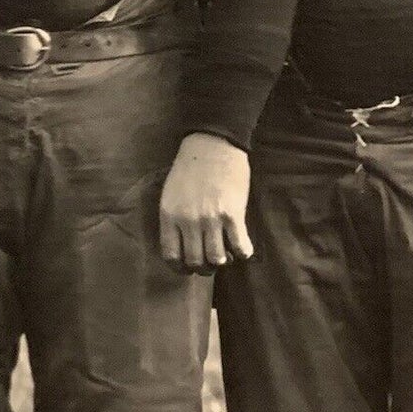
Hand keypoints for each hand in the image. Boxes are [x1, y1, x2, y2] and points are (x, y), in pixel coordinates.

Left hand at [158, 132, 252, 273]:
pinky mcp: (233, 214)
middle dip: (203, 268)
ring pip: (217, 258)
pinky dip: (242, 253)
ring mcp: (211, 219)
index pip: (171, 255)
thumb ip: (174, 218)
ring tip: (226, 256)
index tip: (188, 268)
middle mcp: (188, 222)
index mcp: (169, 216)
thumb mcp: (171, 193)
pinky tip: (243, 250)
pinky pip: (239, 246)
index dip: (181, 268)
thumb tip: (182, 242)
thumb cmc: (190, 166)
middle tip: (210, 264)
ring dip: (222, 262)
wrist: (213, 143)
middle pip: (195, 261)